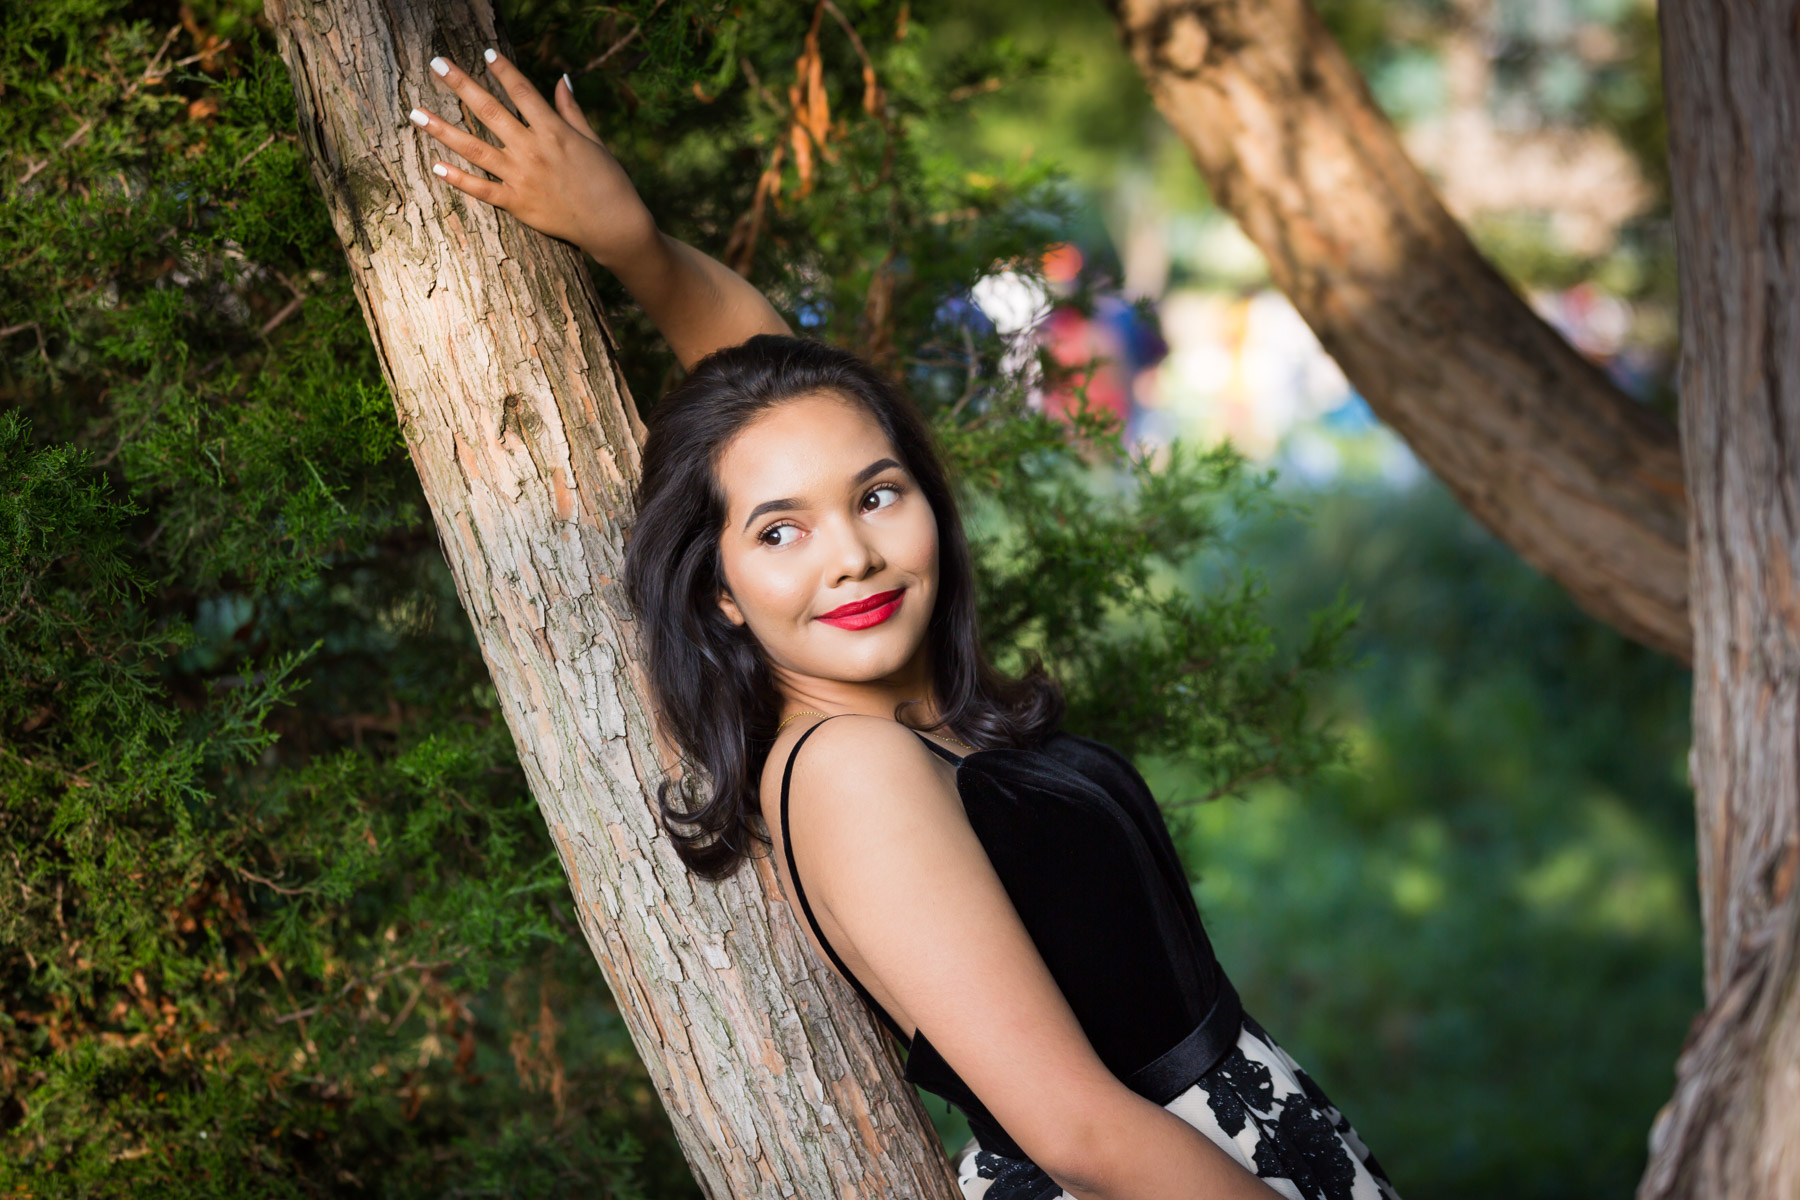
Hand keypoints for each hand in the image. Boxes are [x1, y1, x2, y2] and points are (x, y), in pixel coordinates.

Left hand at [410, 49, 659, 270]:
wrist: (614, 226)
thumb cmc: (609, 182)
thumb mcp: (593, 141)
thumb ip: (572, 110)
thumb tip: (561, 79)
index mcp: (554, 130)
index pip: (522, 91)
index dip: (503, 70)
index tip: (486, 52)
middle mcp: (533, 149)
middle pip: (489, 110)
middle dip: (460, 84)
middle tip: (436, 64)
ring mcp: (521, 177)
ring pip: (474, 148)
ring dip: (442, 129)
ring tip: (416, 113)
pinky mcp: (517, 203)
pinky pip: (481, 189)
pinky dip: (458, 178)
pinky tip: (436, 165)